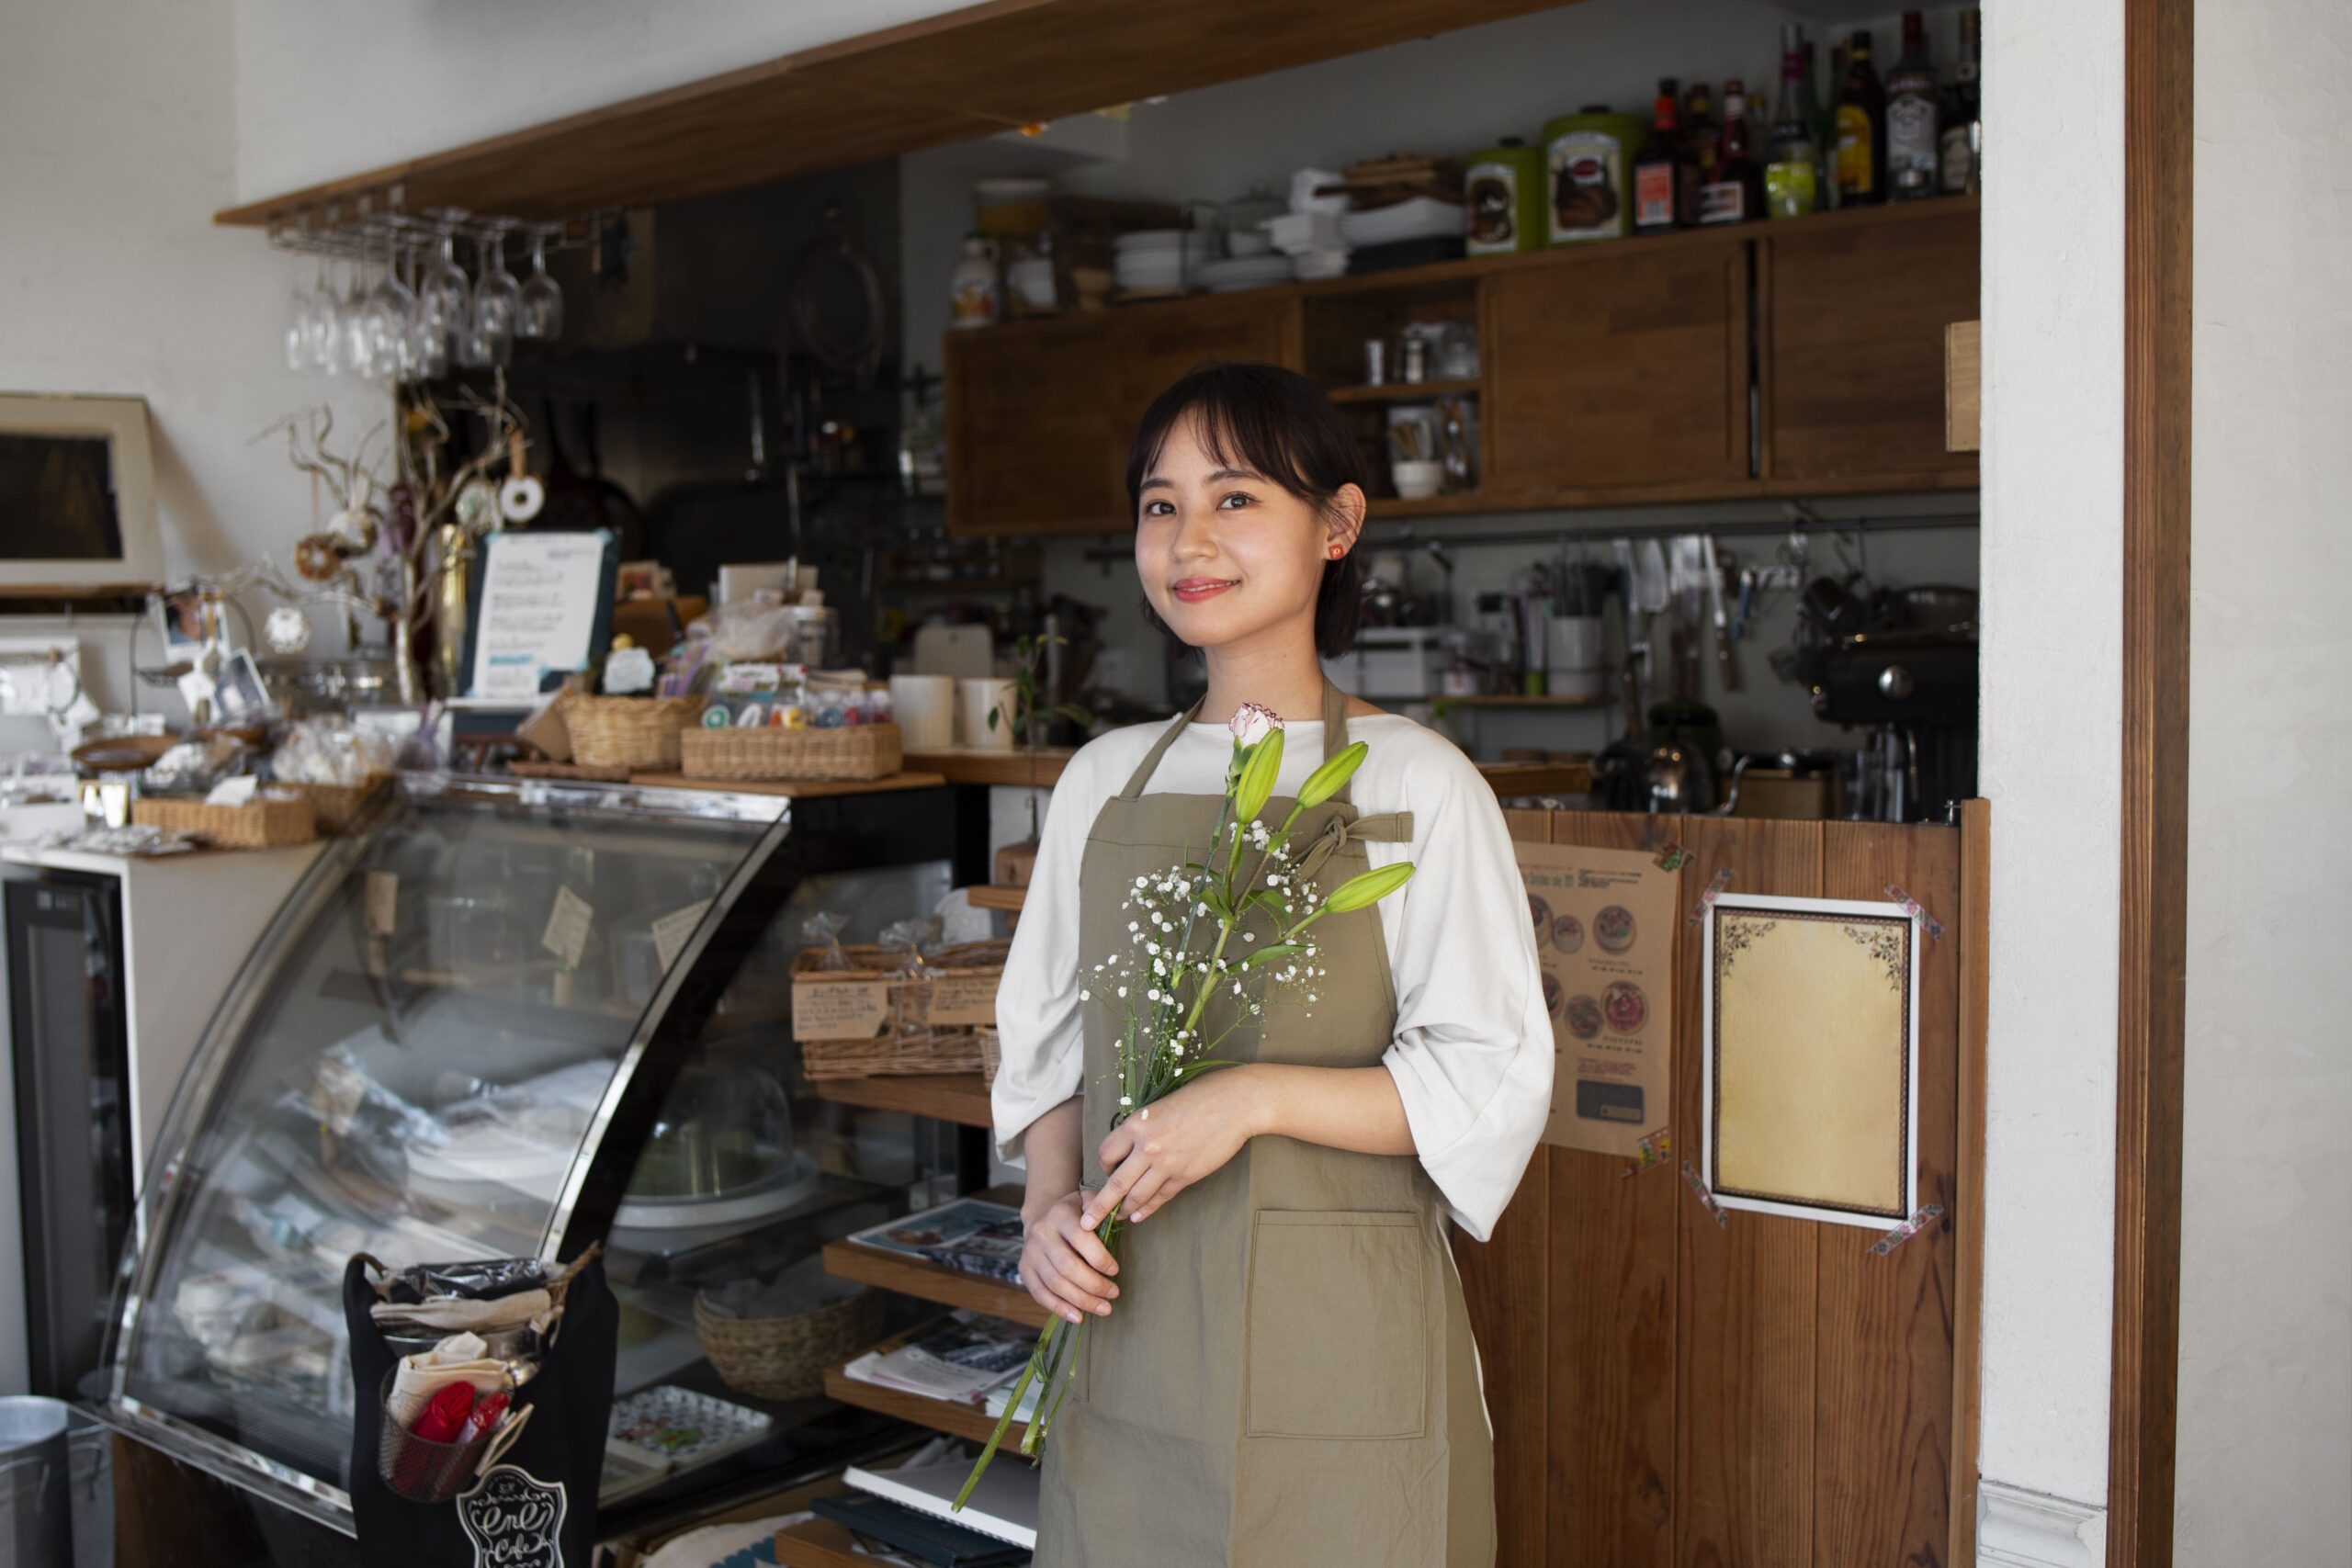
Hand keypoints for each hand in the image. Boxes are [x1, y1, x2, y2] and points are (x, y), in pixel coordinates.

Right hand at [1019, 1189, 1120, 1326]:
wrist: (1042, 1214)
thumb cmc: (1074, 1212)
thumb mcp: (1087, 1200)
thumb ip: (1101, 1208)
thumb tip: (1117, 1218)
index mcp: (1060, 1214)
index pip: (1081, 1238)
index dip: (1100, 1258)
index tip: (1115, 1271)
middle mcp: (1041, 1233)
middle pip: (1067, 1266)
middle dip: (1094, 1285)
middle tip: (1113, 1294)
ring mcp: (1030, 1252)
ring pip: (1055, 1283)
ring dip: (1081, 1301)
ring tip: (1104, 1309)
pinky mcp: (1024, 1268)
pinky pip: (1039, 1293)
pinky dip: (1059, 1308)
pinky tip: (1078, 1317)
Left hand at [1087, 1065, 1261, 1227]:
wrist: (1235, 1103)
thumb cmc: (1199, 1096)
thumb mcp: (1160, 1105)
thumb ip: (1143, 1127)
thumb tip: (1130, 1148)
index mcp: (1137, 1124)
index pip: (1106, 1153)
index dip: (1103, 1165)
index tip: (1106, 1170)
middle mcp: (1148, 1146)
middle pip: (1115, 1184)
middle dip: (1099, 1207)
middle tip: (1086, 1223)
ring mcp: (1167, 1164)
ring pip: (1137, 1196)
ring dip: (1125, 1210)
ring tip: (1118, 1218)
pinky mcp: (1186, 1176)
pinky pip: (1161, 1198)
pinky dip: (1148, 1209)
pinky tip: (1139, 1216)